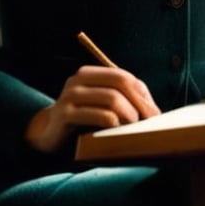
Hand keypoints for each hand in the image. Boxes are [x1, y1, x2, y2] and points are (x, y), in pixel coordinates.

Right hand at [25, 64, 159, 153]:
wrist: (48, 132)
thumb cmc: (82, 117)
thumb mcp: (100, 104)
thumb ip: (122, 99)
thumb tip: (153, 108)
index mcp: (90, 73)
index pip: (124, 77)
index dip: (142, 94)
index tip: (155, 112)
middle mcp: (79, 79)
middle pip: (119, 83)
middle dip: (139, 103)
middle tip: (150, 122)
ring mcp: (71, 95)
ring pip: (111, 98)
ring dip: (129, 114)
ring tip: (133, 127)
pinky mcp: (66, 113)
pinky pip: (97, 115)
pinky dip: (113, 122)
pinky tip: (116, 130)